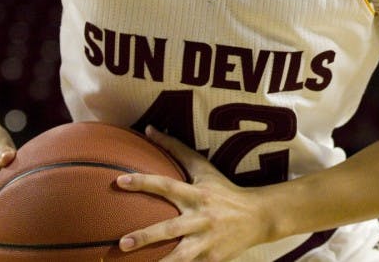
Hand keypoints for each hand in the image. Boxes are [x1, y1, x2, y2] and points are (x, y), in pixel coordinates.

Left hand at [116, 126, 270, 261]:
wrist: (259, 218)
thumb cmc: (225, 190)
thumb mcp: (204, 169)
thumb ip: (176, 149)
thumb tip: (149, 129)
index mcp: (197, 194)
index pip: (167, 185)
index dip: (144, 182)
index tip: (120, 181)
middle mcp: (202, 218)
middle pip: (171, 228)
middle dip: (146, 236)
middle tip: (122, 243)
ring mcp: (207, 241)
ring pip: (180, 255)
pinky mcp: (212, 259)